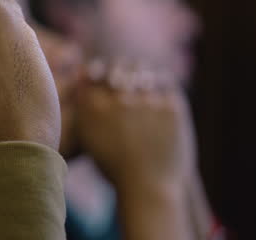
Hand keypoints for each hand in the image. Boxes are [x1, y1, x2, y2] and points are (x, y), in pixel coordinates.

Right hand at [75, 60, 196, 191]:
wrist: (148, 187)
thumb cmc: (115, 165)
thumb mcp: (89, 136)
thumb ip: (84, 106)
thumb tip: (84, 75)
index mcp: (92, 106)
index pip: (94, 72)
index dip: (98, 71)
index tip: (104, 77)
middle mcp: (116, 100)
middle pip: (117, 67)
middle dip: (120, 70)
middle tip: (124, 75)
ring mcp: (145, 101)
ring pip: (141, 70)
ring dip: (141, 73)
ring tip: (142, 81)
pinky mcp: (171, 106)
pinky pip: (165, 81)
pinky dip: (161, 83)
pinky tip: (159, 90)